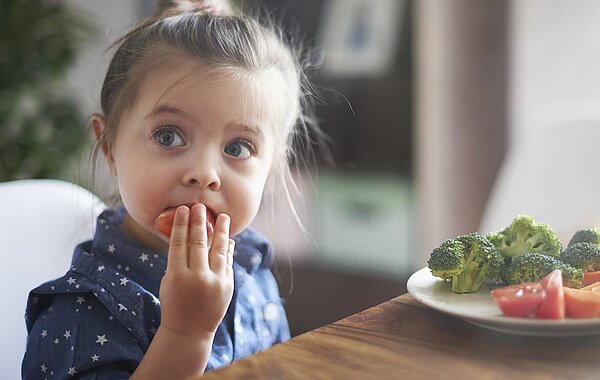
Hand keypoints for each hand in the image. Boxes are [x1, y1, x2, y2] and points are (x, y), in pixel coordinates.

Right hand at [158, 204, 234, 337]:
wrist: (189, 331)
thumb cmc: (174, 302)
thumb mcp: (169, 281)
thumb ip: (179, 260)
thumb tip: (189, 234)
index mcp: (177, 276)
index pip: (179, 243)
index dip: (181, 224)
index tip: (183, 209)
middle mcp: (197, 278)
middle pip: (199, 243)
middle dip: (199, 222)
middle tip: (200, 206)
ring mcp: (215, 282)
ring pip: (219, 250)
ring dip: (221, 231)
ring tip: (223, 216)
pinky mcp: (227, 286)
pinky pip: (228, 262)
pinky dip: (228, 249)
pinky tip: (228, 238)